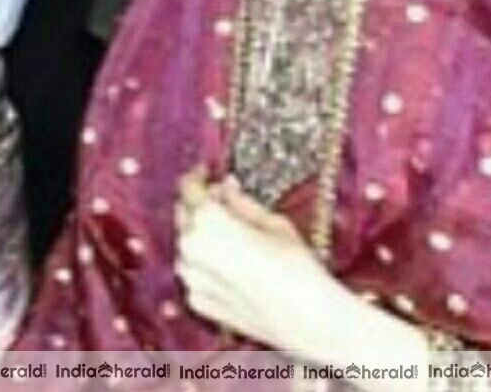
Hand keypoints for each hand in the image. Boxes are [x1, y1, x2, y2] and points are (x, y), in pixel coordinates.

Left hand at [175, 173, 341, 354]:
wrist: (306, 318)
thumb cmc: (294, 265)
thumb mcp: (270, 221)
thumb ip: (238, 201)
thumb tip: (225, 188)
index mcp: (207, 220)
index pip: (189, 187)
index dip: (198, 175)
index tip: (207, 172)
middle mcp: (191, 246)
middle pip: (184, 213)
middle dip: (200, 205)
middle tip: (223, 202)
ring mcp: (191, 277)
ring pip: (186, 244)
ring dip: (199, 234)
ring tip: (229, 236)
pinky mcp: (198, 301)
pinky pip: (194, 273)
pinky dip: (204, 265)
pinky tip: (229, 266)